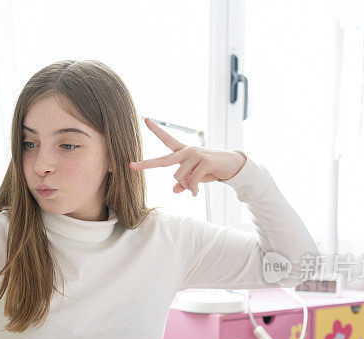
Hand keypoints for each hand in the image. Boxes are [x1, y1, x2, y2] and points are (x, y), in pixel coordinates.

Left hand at [128, 117, 246, 196]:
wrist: (232, 166)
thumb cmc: (212, 170)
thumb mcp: (196, 177)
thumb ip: (185, 183)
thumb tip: (174, 190)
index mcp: (183, 152)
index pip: (167, 139)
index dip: (156, 130)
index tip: (145, 119)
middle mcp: (187, 151)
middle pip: (163, 161)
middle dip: (146, 164)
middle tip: (130, 166)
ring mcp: (195, 155)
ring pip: (179, 176)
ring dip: (186, 185)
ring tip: (195, 188)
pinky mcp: (204, 162)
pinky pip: (192, 181)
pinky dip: (193, 189)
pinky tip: (196, 193)